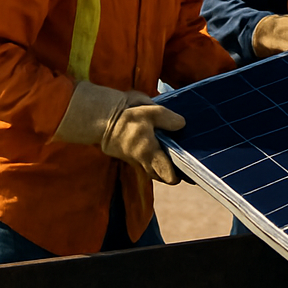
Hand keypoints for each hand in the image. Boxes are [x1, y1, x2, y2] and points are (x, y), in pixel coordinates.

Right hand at [54, 82, 183, 183]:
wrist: (99, 117)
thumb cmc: (125, 115)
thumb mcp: (150, 112)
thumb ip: (168, 119)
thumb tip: (182, 124)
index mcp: (148, 153)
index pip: (167, 174)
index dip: (178, 176)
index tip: (188, 171)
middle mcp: (141, 161)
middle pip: (160, 176)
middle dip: (172, 173)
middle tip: (185, 165)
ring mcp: (133, 159)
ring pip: (152, 170)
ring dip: (162, 167)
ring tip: (175, 157)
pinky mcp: (128, 154)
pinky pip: (144, 162)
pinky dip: (154, 159)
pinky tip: (162, 149)